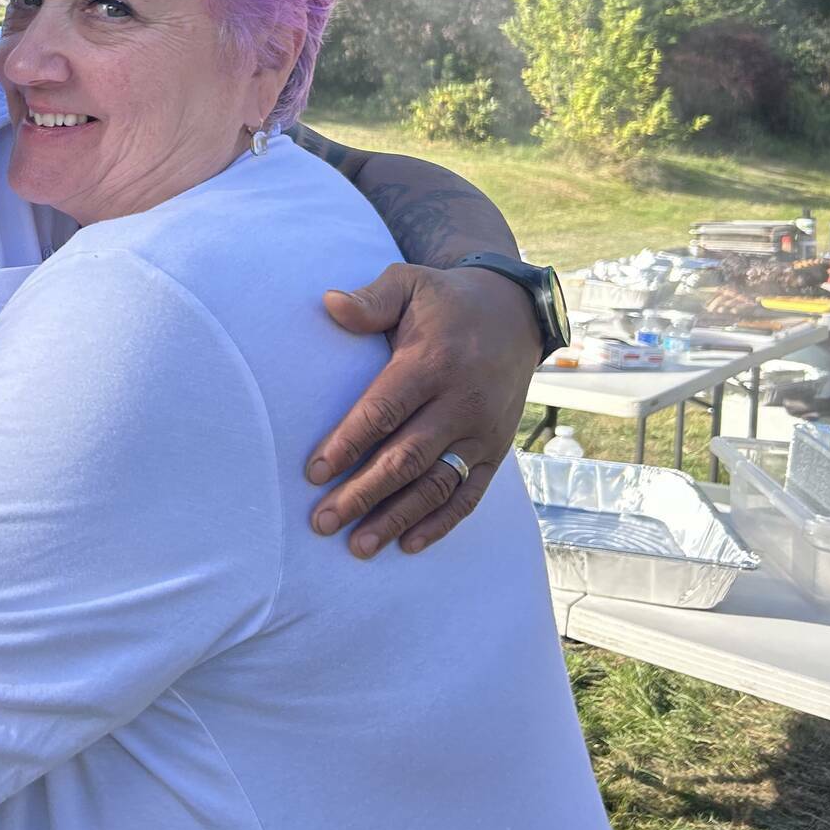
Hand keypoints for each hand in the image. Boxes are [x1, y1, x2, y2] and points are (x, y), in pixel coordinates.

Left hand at [305, 263, 539, 557]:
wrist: (515, 312)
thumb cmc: (446, 301)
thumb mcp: (410, 283)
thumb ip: (371, 300)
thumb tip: (329, 303)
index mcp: (432, 363)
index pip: (384, 411)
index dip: (349, 443)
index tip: (315, 473)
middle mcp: (461, 403)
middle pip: (406, 458)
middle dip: (362, 494)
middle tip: (322, 522)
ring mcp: (482, 431)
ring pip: (436, 485)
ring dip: (396, 518)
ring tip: (358, 546)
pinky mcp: (496, 450)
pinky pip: (470, 494)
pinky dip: (441, 523)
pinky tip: (409, 545)